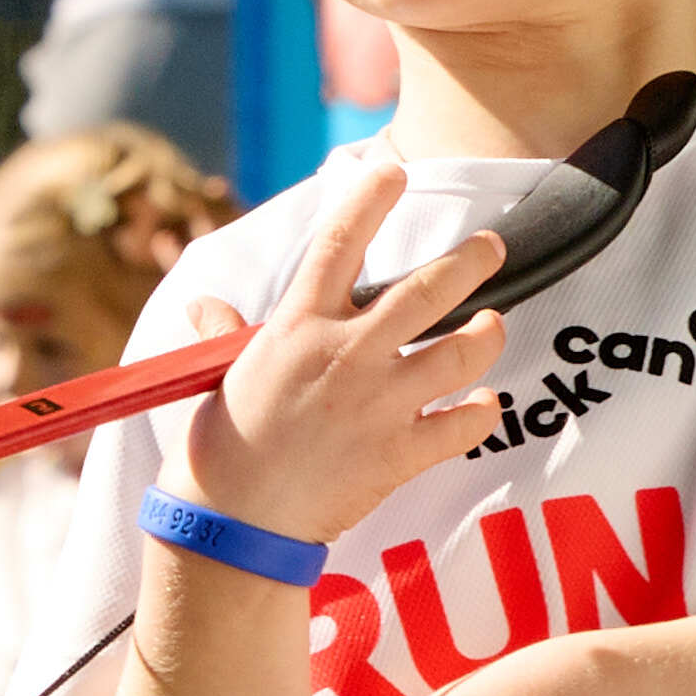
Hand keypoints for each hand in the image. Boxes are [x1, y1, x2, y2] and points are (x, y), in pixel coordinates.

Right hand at [170, 166, 510, 544]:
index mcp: (299, 326)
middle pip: (431, 288)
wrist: (233, 524)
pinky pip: (466, 423)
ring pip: (464, 350)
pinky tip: (482, 405)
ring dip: (487, 334)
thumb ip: (223, 336)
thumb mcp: (216, 379)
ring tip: (491, 327)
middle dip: (473, 260)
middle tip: (491, 249)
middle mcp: (347, 353)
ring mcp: (380, 403)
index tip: (393, 172)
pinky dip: (481, 412)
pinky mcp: (400, 452)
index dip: (371, 198)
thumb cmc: (220, 450)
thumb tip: (205, 308)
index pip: (341, 241)